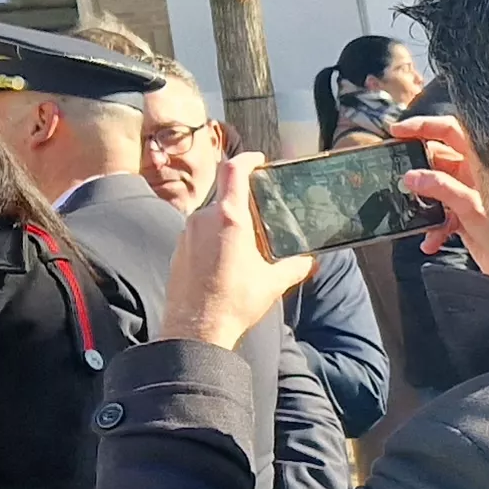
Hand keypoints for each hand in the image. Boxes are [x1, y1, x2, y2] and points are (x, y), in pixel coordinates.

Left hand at [167, 152, 319, 350]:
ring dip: (229, 222)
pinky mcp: (178, 250)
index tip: (258, 160)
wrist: (195, 330)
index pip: (234, 170)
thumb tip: (310, 261)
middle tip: (262, 214)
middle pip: (224, 195)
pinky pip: (199, 233)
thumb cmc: (233, 304)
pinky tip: (227, 261)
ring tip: (247, 244)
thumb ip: (295, 266)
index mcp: (229, 218)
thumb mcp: (273, 283)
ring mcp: (187, 234)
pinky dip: (214, 238)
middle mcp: (203, 219)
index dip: (247, 159)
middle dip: (243, 201)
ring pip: (211, 216)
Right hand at [396, 117, 488, 278]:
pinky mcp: (466, 217)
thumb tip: (414, 176)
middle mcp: (475, 175)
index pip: (451, 131)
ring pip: (435, 189)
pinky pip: (442, 217)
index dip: (424, 126)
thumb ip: (443, 189)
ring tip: (414, 213)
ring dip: (422, 204)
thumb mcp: (474, 207)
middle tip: (398, 176)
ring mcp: (470, 195)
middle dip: (416, 168)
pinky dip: (433, 228)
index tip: (398, 130)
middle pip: (437, 159)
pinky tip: (431, 241)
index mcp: (482, 162)